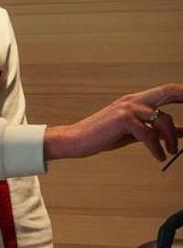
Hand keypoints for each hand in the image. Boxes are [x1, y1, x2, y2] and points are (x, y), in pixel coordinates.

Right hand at [43, 85, 182, 163]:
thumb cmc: (101, 137)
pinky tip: (159, 156)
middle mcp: (133, 100)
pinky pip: (149, 135)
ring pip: (162, 119)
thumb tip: (179, 132)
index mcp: (136, 100)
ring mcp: (128, 108)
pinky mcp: (123, 120)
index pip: (167, 91)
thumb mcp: (133, 133)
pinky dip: (157, 148)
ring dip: (171, 138)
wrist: (74, 141)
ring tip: (171, 151)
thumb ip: (154, 131)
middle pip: (168, 91)